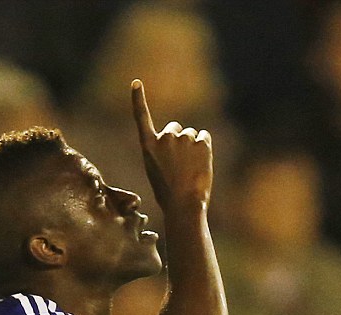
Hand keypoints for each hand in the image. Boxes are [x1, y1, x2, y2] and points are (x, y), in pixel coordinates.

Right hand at [131, 78, 212, 211]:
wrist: (183, 204)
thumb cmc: (169, 193)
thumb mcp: (157, 170)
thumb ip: (163, 152)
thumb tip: (180, 140)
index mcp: (148, 145)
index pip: (141, 117)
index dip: (138, 99)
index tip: (136, 82)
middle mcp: (164, 137)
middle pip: (175, 128)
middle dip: (179, 141)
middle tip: (179, 165)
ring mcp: (183, 138)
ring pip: (191, 135)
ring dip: (193, 148)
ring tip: (189, 169)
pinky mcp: (201, 142)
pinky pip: (205, 139)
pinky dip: (205, 149)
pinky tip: (200, 165)